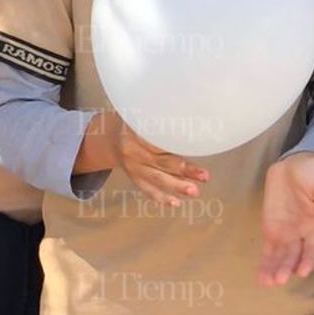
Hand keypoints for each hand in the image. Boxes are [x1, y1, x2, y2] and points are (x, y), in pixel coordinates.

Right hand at [85, 110, 208, 206]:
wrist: (110, 137)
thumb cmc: (133, 122)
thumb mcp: (141, 112)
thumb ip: (159, 115)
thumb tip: (191, 114)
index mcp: (135, 130)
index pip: (158, 140)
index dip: (177, 143)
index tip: (196, 146)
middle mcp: (132, 150)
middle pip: (160, 161)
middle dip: (184, 170)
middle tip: (203, 176)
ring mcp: (132, 166)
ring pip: (156, 178)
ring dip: (177, 186)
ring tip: (194, 191)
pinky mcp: (134, 177)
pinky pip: (147, 189)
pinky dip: (161, 197)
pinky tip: (175, 202)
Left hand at [258, 151, 313, 286]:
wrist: (296, 161)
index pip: (313, 250)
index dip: (308, 261)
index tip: (301, 272)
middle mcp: (300, 232)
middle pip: (294, 255)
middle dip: (286, 268)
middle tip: (278, 280)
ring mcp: (285, 229)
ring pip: (280, 254)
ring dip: (274, 268)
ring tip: (267, 282)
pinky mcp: (271, 224)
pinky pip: (268, 245)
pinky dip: (265, 258)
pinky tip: (261, 272)